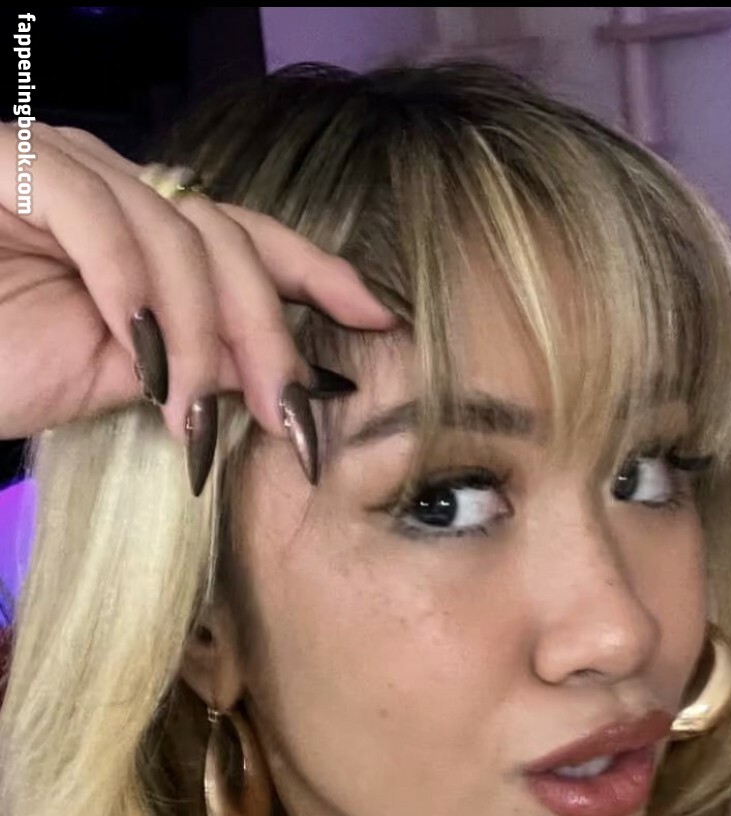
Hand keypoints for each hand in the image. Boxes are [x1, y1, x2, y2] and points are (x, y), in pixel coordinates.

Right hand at [0, 121, 399, 487]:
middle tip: (288, 422)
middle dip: (269, 336)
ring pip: (178, 235)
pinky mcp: (16, 162)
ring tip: (188, 419)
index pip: (244, 236)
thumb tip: (279, 378)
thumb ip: (194, 362)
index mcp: (139, 228)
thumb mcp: (116, 378)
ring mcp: (62, 165)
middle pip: (227, 240)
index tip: (378, 318)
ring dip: (200, 339)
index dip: (315, 271)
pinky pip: (104, 222)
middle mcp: (109, 182)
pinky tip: (148, 366)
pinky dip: (137, 297)